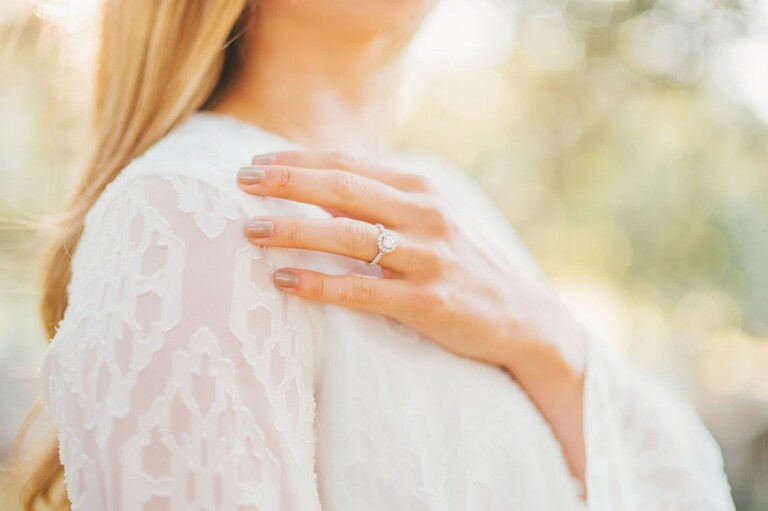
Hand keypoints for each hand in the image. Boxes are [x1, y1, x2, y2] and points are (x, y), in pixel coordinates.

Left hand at [235, 150, 584, 374]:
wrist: (521, 317)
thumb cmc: (463, 266)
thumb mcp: (431, 221)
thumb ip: (385, 202)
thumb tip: (322, 188)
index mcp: (422, 191)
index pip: (349, 165)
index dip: (299, 160)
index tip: (256, 160)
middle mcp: (425, 216)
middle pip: (343, 189)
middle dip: (287, 181)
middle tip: (240, 180)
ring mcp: (428, 257)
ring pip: (348, 235)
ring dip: (295, 229)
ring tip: (251, 230)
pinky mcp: (427, 301)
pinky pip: (363, 290)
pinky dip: (320, 284)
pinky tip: (284, 281)